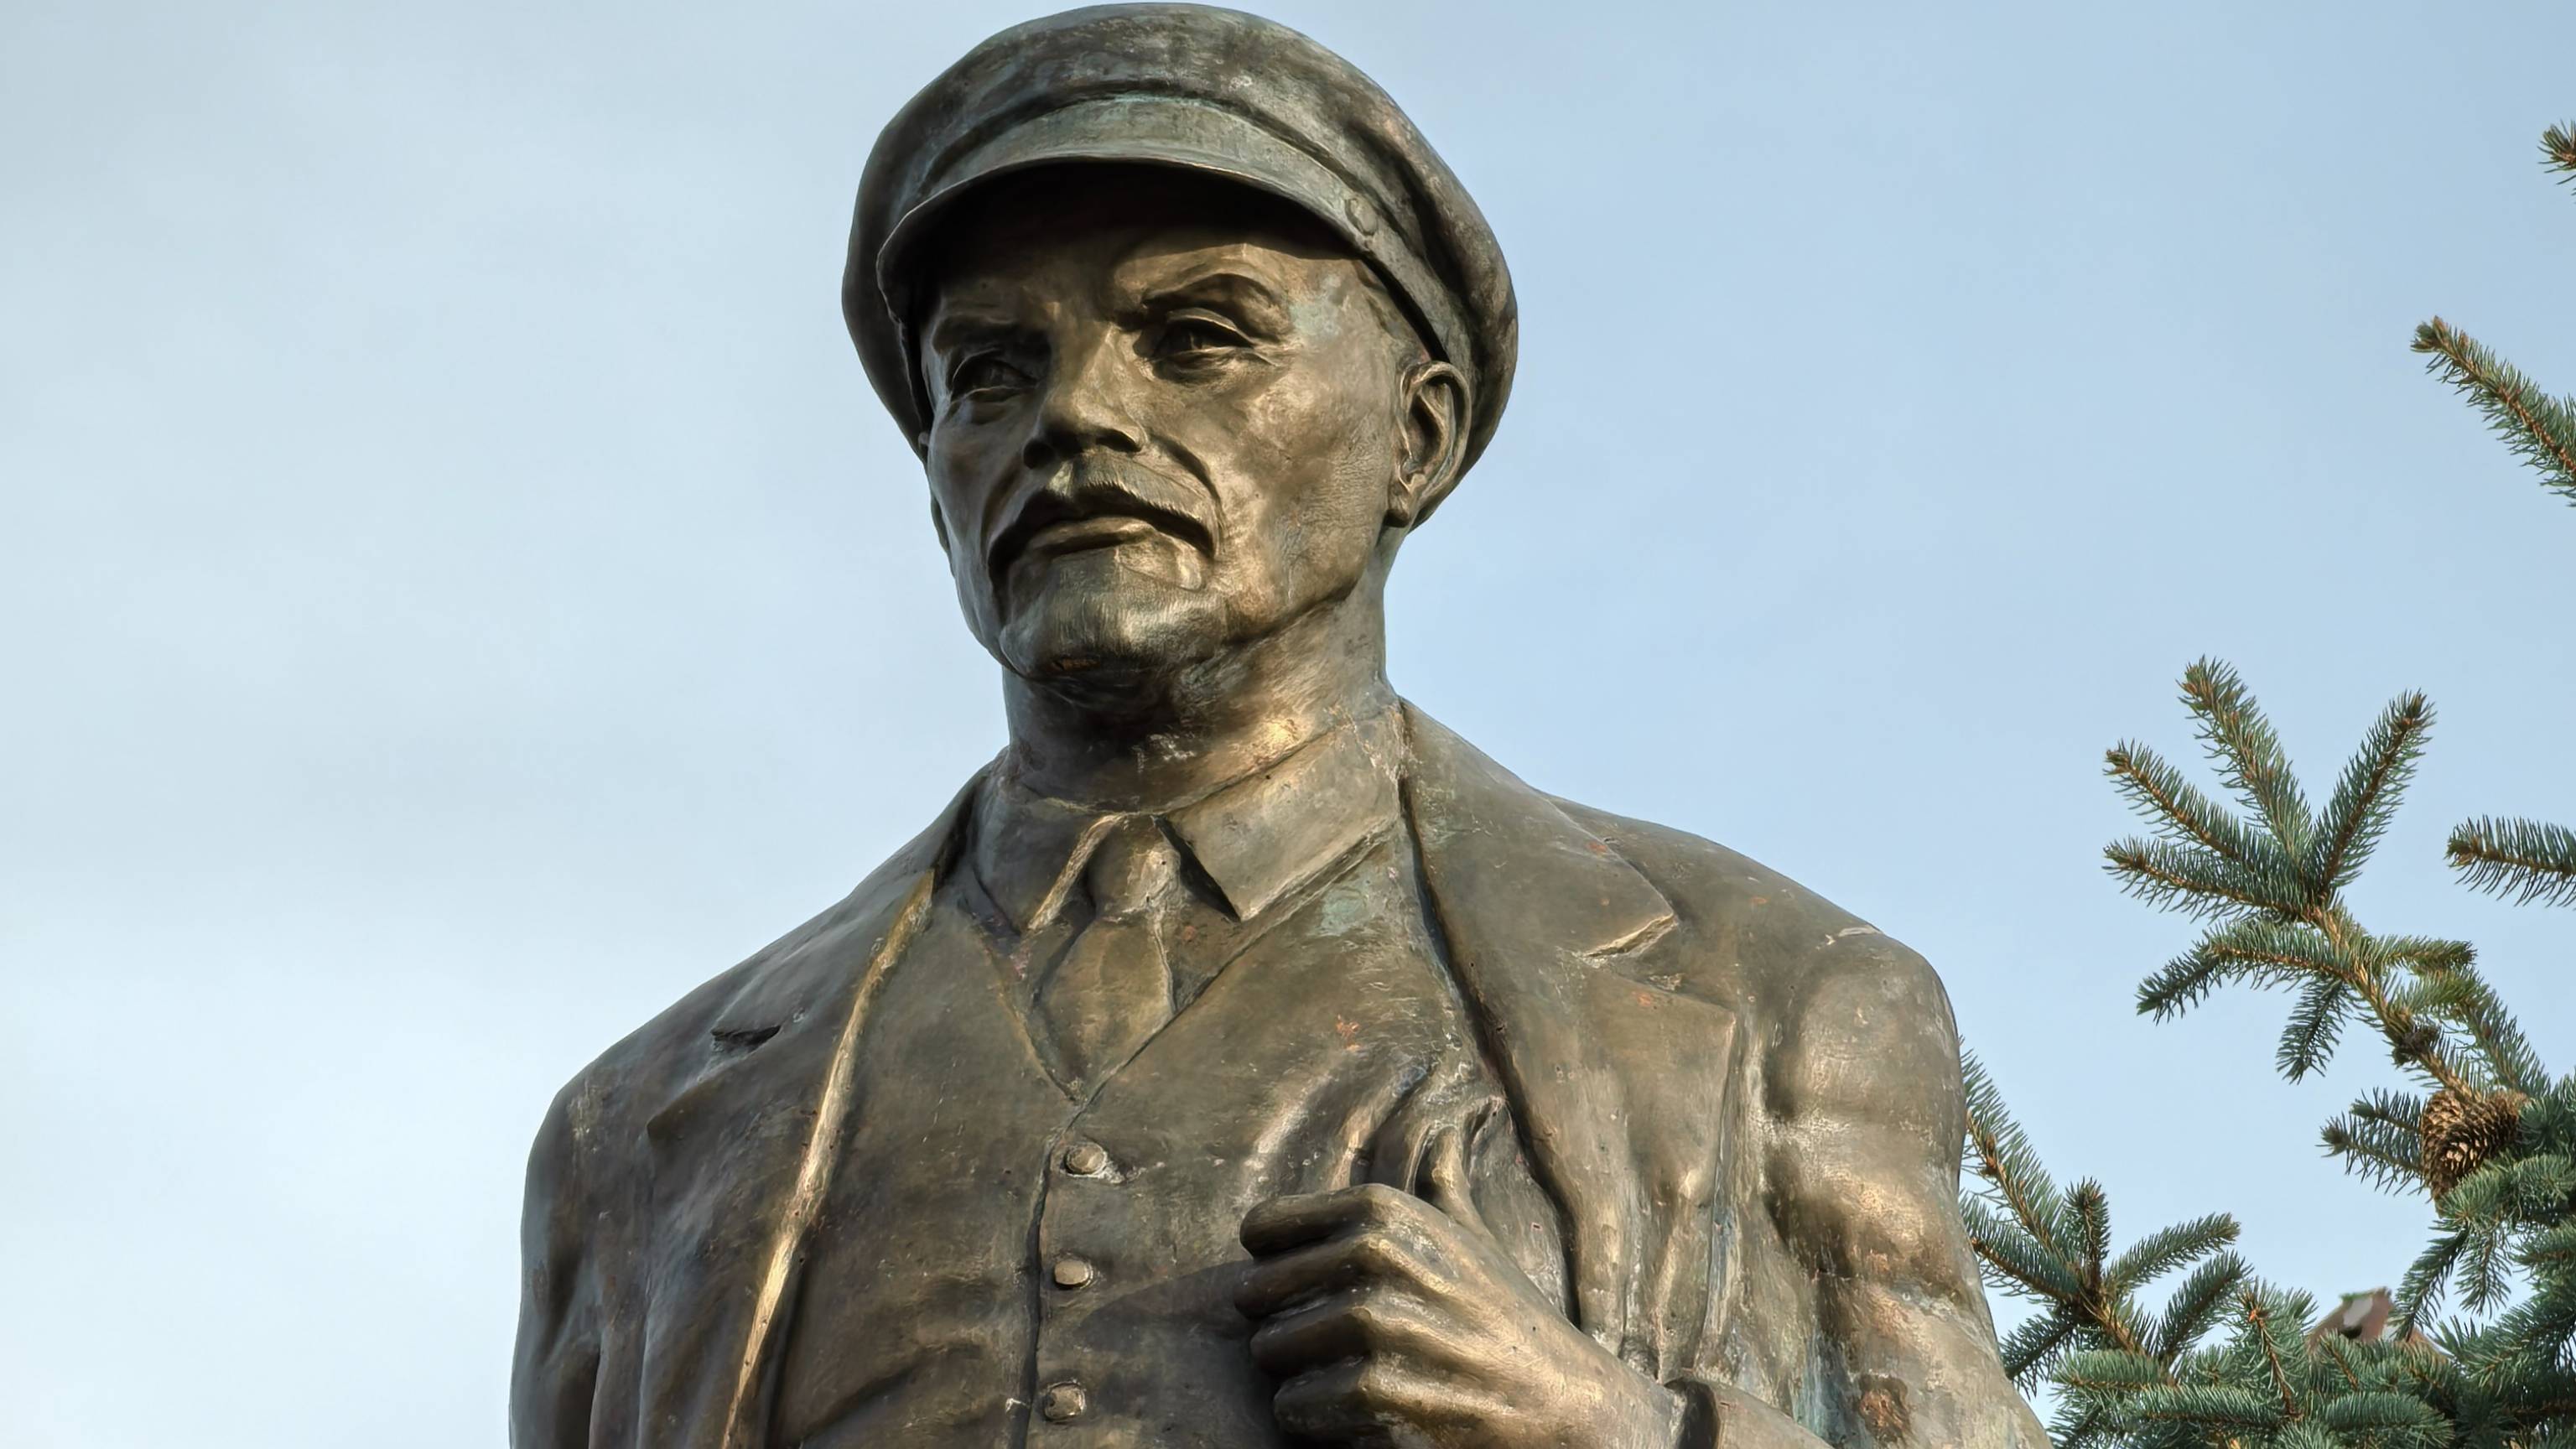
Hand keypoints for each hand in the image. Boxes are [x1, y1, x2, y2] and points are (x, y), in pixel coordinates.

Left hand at [1236, 1182, 1685, 1447]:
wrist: (1564, 1403)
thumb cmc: (1506, 1318)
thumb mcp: (1474, 1236)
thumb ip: (1440, 1181)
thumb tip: (1446, 1122)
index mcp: (1386, 1211)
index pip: (1263, 1226)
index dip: (1269, 1262)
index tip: (1293, 1287)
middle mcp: (1378, 1257)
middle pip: (1257, 1294)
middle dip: (1273, 1326)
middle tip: (1303, 1346)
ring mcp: (1380, 1325)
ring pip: (1271, 1352)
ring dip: (1290, 1377)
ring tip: (1326, 1380)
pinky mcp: (1380, 1392)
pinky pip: (1295, 1406)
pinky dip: (1309, 1418)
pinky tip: (1345, 1416)